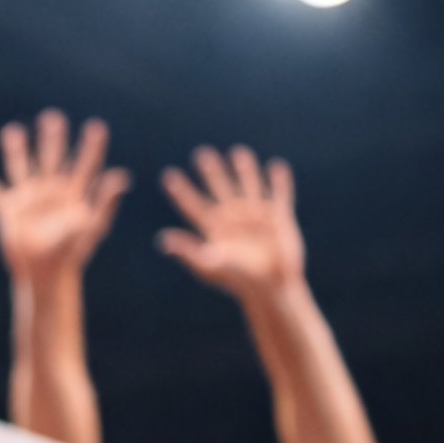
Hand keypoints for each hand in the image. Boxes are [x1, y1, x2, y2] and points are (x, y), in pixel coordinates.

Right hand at [0, 114, 128, 286]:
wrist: (45, 274)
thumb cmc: (72, 253)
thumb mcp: (92, 226)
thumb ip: (105, 201)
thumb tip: (121, 177)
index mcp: (73, 194)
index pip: (85, 165)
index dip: (91, 146)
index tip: (96, 127)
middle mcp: (51, 191)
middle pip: (52, 158)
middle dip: (52, 139)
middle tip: (52, 118)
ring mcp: (28, 199)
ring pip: (21, 168)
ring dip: (17, 150)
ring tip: (13, 131)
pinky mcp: (8, 211)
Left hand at [158, 146, 306, 302]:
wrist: (272, 289)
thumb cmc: (238, 281)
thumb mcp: (210, 265)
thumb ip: (189, 251)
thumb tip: (163, 240)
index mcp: (215, 230)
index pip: (195, 206)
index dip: (182, 192)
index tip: (169, 176)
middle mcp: (234, 219)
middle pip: (220, 190)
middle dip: (211, 173)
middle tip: (201, 153)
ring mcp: (257, 217)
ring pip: (250, 187)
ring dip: (245, 171)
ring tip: (239, 153)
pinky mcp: (279, 219)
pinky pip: (280, 196)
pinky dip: (280, 182)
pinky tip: (277, 167)